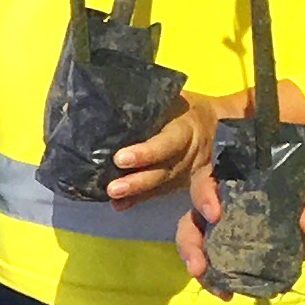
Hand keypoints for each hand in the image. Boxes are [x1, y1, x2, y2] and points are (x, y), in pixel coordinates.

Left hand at [102, 91, 218, 209]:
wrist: (220, 121)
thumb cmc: (182, 106)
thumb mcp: (169, 98)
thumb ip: (141, 102)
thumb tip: (84, 101)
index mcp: (186, 128)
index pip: (167, 142)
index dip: (146, 153)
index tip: (121, 159)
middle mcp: (191, 154)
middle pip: (165, 171)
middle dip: (139, 182)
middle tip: (113, 188)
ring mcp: (191, 172)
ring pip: (165, 186)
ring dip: (140, 195)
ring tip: (116, 201)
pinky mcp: (189, 183)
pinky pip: (167, 194)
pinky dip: (144, 202)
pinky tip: (122, 207)